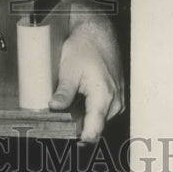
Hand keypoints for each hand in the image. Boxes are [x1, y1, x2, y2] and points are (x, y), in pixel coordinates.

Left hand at [49, 7, 124, 142]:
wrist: (98, 33)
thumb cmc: (85, 48)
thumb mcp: (69, 69)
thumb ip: (64, 92)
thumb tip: (54, 108)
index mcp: (103, 97)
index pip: (94, 131)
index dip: (80, 138)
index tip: (67, 138)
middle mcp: (115, 102)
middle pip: (96, 127)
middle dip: (79, 127)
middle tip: (60, 121)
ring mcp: (118, 99)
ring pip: (100, 119)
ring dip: (85, 118)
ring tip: (68, 108)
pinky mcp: (116, 95)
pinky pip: (104, 110)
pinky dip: (91, 109)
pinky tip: (79, 100)